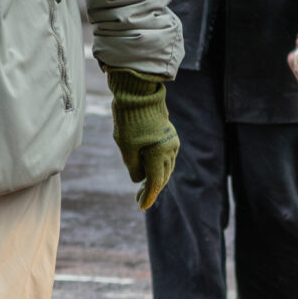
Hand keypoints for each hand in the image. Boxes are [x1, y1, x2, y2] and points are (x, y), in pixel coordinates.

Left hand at [105, 69, 178, 210]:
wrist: (139, 92)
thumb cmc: (130, 120)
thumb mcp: (126, 147)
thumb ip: (133, 167)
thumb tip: (139, 179)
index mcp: (160, 155)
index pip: (155, 183)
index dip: (148, 196)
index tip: (141, 206)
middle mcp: (170, 149)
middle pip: (162, 177)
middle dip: (151, 189)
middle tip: (140, 200)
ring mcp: (171, 141)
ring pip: (165, 167)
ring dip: (156, 177)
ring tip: (143, 187)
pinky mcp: (169, 134)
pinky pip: (166, 156)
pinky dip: (158, 165)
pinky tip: (148, 168)